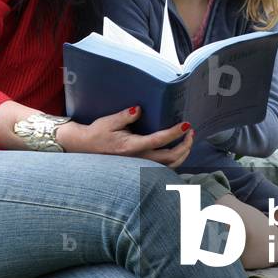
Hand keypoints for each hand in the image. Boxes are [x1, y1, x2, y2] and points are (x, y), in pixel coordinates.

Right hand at [57, 106, 194, 167]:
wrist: (87, 148)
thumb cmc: (98, 133)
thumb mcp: (109, 122)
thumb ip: (125, 116)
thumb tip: (139, 109)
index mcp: (132, 146)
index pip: (159, 140)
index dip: (175, 133)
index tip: (186, 124)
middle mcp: (139, 158)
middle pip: (170, 157)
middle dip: (185, 145)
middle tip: (191, 131)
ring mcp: (141, 165)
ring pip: (169, 166)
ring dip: (183, 153)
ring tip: (188, 140)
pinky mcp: (141, 166)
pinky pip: (164, 167)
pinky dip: (175, 160)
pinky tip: (179, 150)